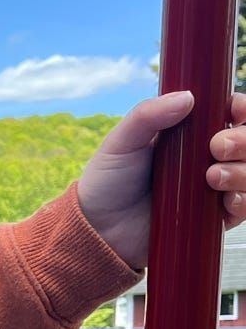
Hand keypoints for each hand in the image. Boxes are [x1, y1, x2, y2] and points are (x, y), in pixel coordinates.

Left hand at [76, 90, 245, 268]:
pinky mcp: (211, 219)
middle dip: (244, 140)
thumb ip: (148, 115)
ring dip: (244, 171)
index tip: (234, 109)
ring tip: (212, 176)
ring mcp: (212, 188)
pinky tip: (224, 201)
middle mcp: (207, 158)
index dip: (240, 109)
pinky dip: (241, 202)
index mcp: (190, 133)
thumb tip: (188, 96)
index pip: (230, 114)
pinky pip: (242, 208)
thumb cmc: (107, 182)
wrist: (98, 231)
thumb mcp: (122, 142)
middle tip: (217, 147)